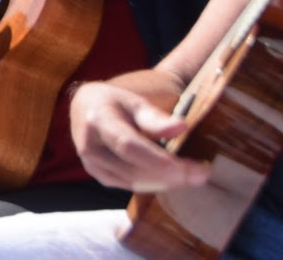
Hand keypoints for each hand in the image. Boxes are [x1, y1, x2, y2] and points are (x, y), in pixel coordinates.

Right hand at [71, 80, 206, 191]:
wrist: (86, 107)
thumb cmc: (115, 102)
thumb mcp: (135, 102)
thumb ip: (156, 117)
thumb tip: (182, 127)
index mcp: (98, 120)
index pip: (128, 145)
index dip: (160, 160)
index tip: (193, 167)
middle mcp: (90, 145)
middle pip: (133, 169)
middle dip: (171, 175)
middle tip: (202, 173)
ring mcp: (91, 163)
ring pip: (133, 182)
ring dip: (166, 182)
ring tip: (193, 177)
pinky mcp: (98, 175)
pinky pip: (130, 186)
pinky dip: (154, 184)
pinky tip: (171, 178)